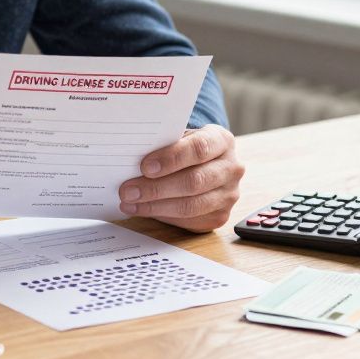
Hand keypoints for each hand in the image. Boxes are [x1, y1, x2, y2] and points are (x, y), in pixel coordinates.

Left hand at [118, 124, 243, 231]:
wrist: (207, 163)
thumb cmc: (185, 147)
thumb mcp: (178, 137)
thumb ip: (162, 144)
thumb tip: (129, 157)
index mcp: (222, 141)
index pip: (199, 148)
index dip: (171, 158)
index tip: (144, 167)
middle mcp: (231, 168)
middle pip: (194, 181)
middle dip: (156, 188)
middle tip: (128, 190)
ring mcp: (229, 195)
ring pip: (191, 205)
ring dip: (155, 206)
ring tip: (130, 203)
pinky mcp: (220, 216)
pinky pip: (190, 220)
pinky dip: (162, 217)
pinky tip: (142, 210)